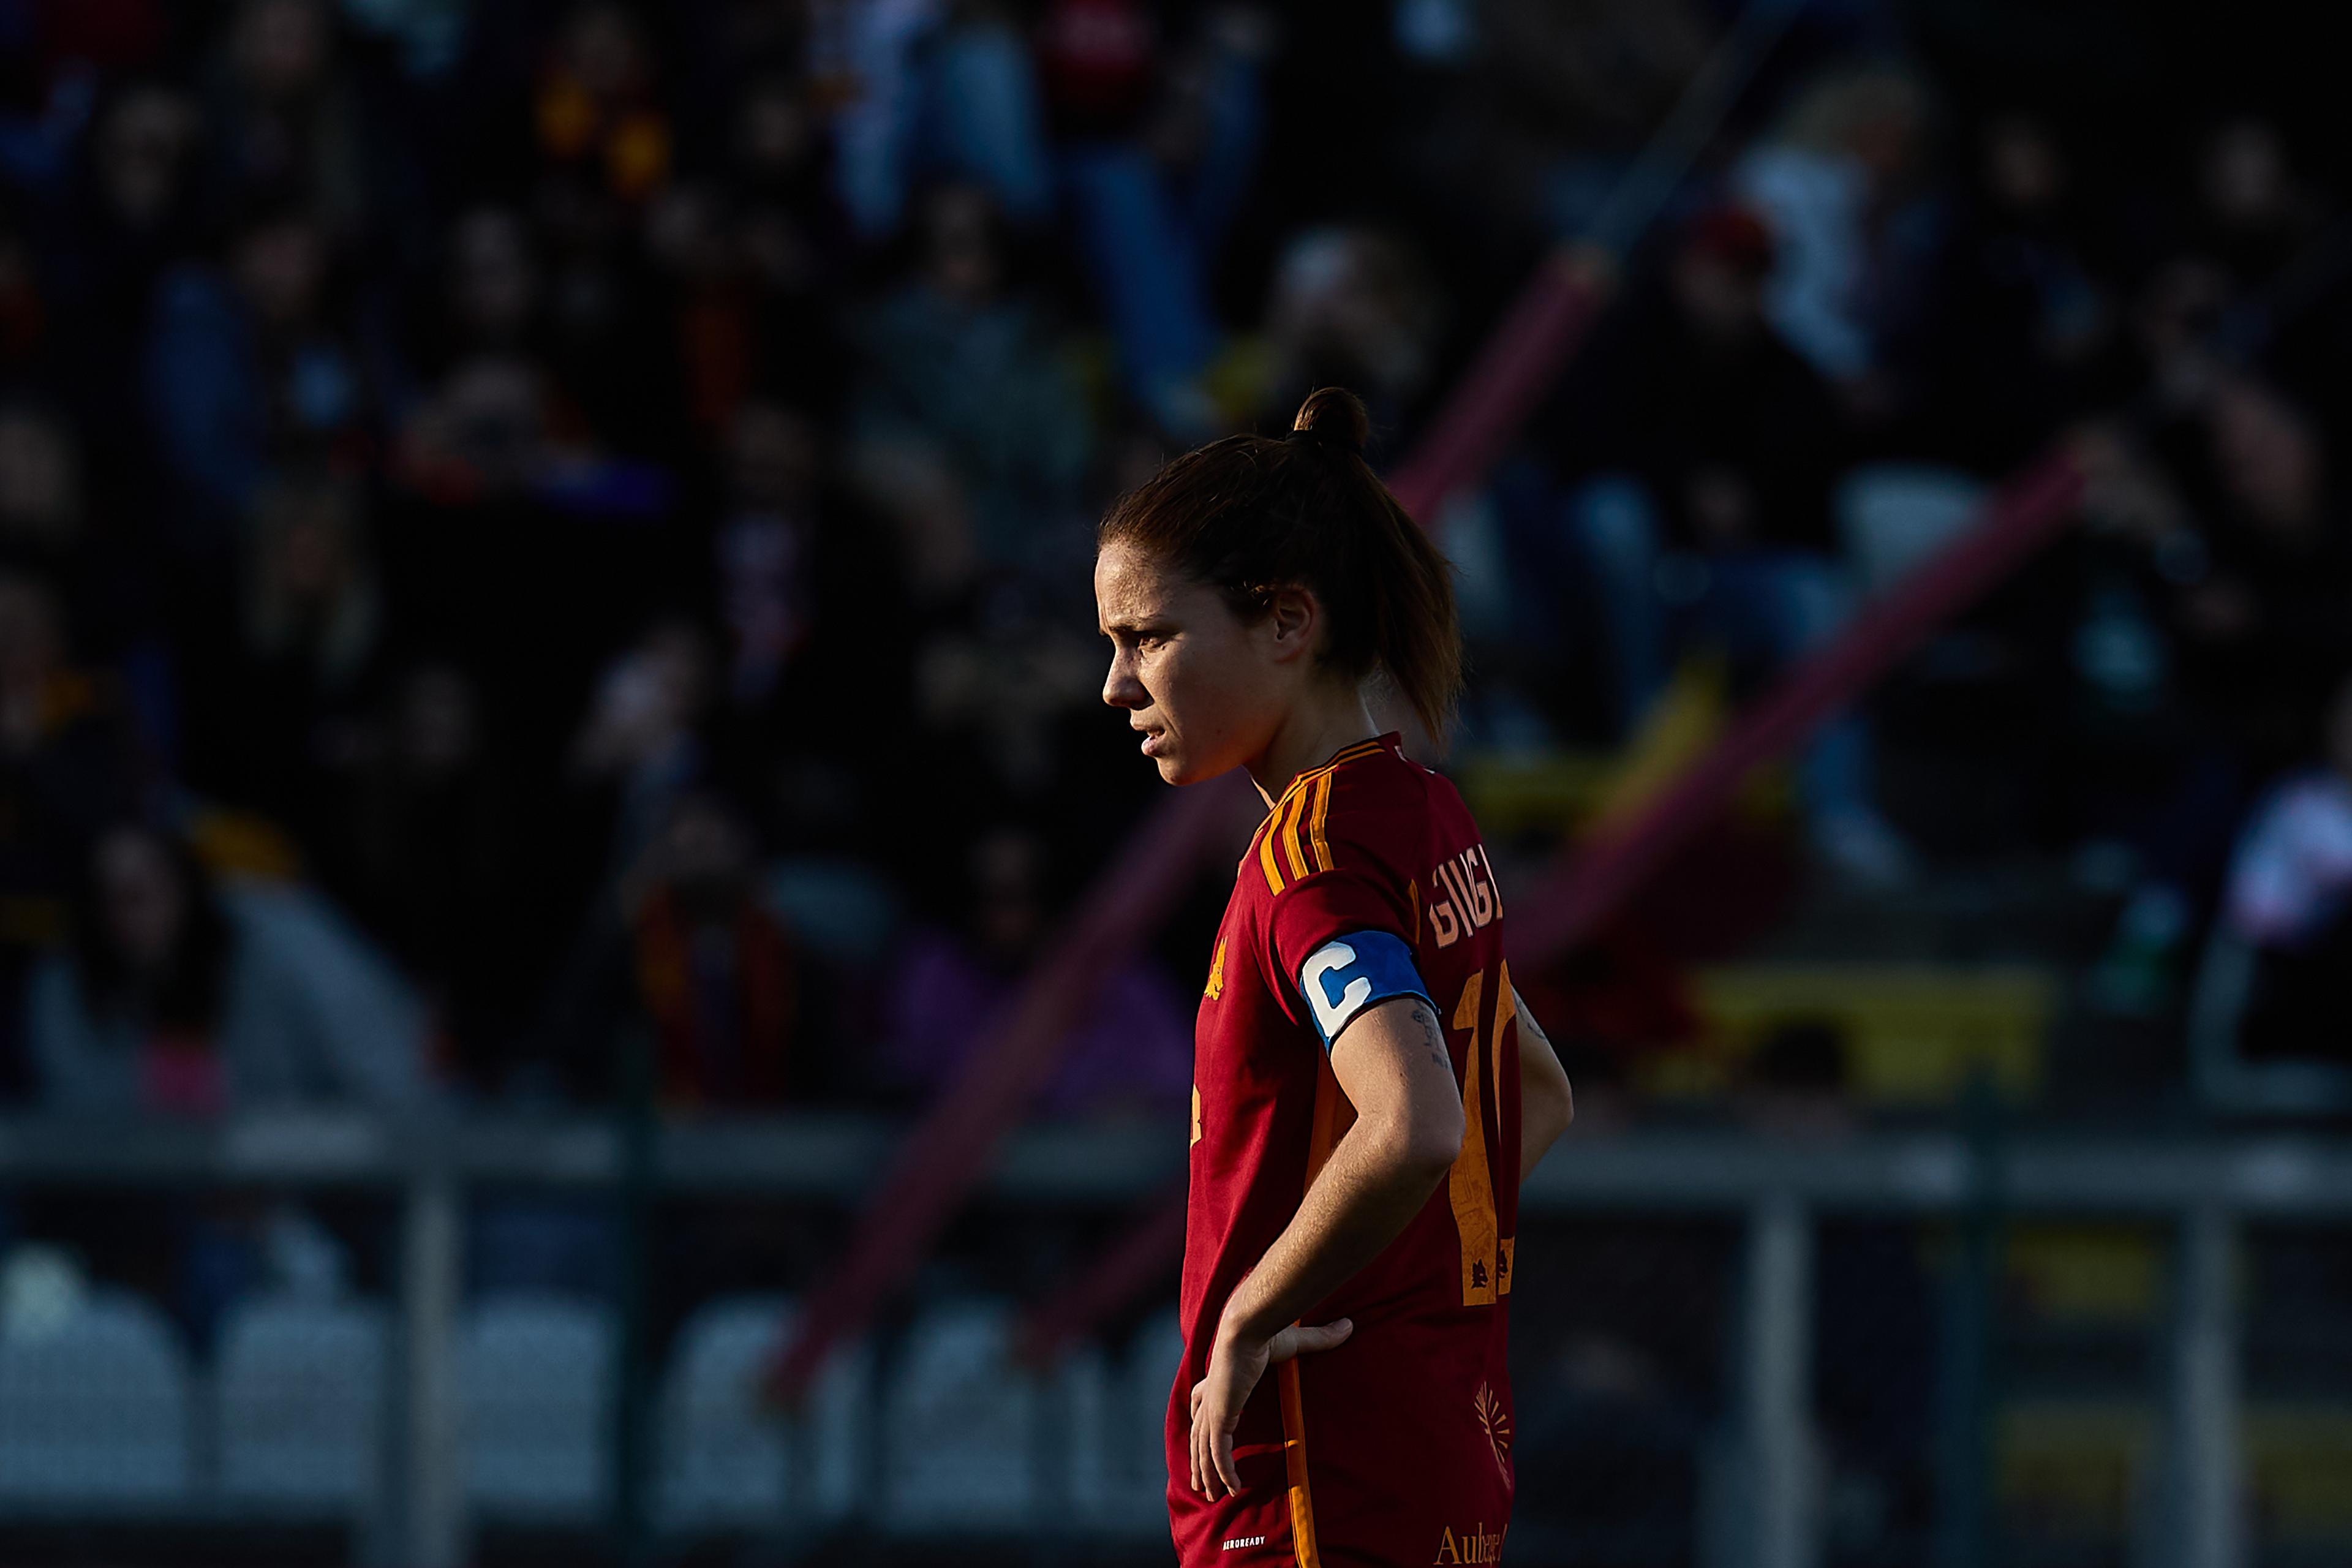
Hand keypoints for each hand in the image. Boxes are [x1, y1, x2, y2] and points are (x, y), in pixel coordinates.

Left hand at [1188, 1316, 1352, 1499]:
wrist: (1250, 1327)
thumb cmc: (1266, 1330)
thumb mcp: (1294, 1340)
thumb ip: (1319, 1338)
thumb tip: (1348, 1325)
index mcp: (1220, 1379)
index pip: (1201, 1402)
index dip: (1200, 1421)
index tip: (1199, 1438)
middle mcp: (1211, 1397)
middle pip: (1197, 1434)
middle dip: (1197, 1459)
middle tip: (1199, 1483)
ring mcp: (1214, 1409)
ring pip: (1204, 1450)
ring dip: (1207, 1474)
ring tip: (1211, 1495)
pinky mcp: (1220, 1418)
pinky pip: (1220, 1454)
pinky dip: (1225, 1473)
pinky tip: (1233, 1489)